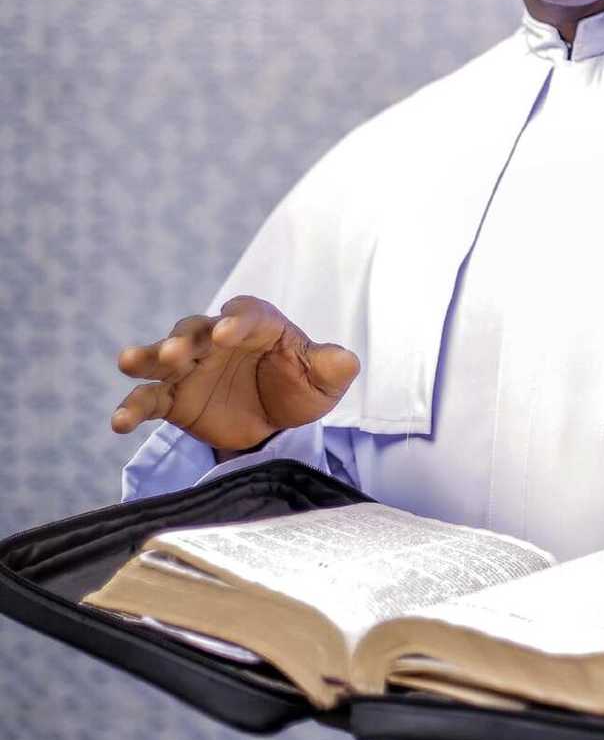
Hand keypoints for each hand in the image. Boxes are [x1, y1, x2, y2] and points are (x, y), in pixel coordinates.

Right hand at [112, 295, 360, 450]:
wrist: (276, 419)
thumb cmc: (300, 385)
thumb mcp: (323, 380)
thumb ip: (332, 366)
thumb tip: (347, 360)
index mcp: (256, 324)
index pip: (245, 316)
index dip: (236, 322)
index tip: (226, 333)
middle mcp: (216, 339)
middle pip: (194, 331)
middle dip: (183, 340)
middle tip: (174, 352)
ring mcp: (190, 367)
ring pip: (162, 357)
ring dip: (147, 358)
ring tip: (128, 363)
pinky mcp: (173, 398)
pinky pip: (149, 399)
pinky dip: (133, 408)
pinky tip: (119, 423)